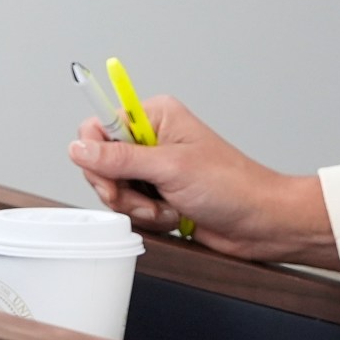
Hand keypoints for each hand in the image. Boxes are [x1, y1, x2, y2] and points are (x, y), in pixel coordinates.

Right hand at [66, 96, 339, 266]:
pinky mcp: (159, 195)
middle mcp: (152, 139)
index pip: (99, 126)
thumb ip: (120, 158)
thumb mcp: (170, 168)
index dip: (96, 155)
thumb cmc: (232, 186)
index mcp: (155, 116)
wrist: (261, 222)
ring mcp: (155, 169)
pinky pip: (131, 209)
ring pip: (115, 190)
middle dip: (121, 189)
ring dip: (138, 208)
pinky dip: (149, 218)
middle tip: (144, 198)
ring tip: (168, 208)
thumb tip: (78, 147)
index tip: (109, 178)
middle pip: (101, 163)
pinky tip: (173, 216)